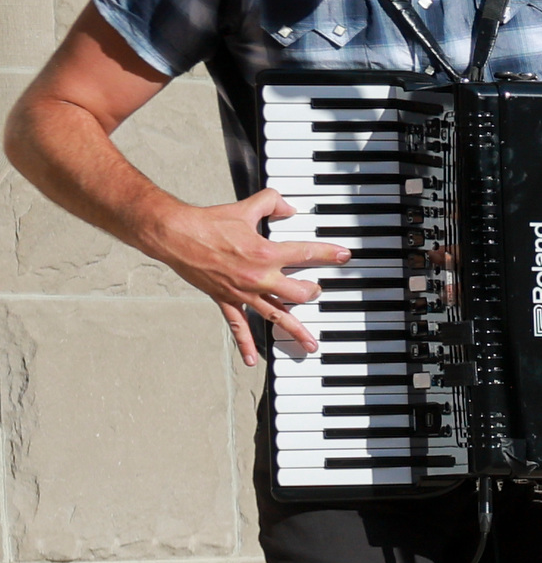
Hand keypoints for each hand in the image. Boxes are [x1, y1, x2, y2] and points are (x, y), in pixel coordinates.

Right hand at [141, 189, 351, 363]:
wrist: (176, 235)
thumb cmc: (209, 222)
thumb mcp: (246, 208)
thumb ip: (272, 202)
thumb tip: (288, 206)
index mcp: (266, 253)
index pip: (307, 254)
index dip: (329, 254)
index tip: (344, 256)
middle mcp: (258, 277)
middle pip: (299, 293)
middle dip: (312, 292)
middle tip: (317, 291)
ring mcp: (243, 292)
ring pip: (276, 316)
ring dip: (295, 331)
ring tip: (310, 345)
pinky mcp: (226, 299)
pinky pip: (238, 326)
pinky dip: (245, 343)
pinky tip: (252, 360)